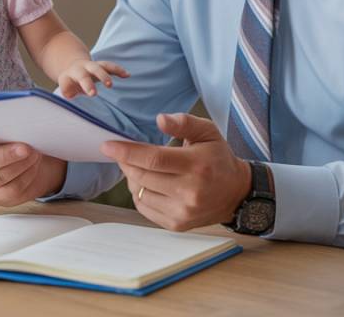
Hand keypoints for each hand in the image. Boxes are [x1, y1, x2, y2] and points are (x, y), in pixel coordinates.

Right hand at [0, 124, 66, 205]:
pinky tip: (33, 165)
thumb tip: (14, 118)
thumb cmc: (15, 136)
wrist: (33, 159)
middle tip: (24, 147)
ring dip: (20, 164)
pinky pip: (11, 190)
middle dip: (3, 155)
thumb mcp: (7, 126)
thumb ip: (2, 122)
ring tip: (34, 153)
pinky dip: (26, 176)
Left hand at [57, 60, 129, 98]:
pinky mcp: (101, 66)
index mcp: (73, 73)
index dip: (87, 85)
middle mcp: (84, 67)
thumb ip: (70, 97)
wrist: (71, 69)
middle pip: (94, 68)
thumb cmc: (68, 85)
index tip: (93, 94)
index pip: (81, 78)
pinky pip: (111, 67)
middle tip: (109, 85)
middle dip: (102, 75)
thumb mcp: (65, 90)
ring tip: (125, 75)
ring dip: (114, 69)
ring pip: (104, 65)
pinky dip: (119, 70)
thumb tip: (77, 107)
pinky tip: (127, 75)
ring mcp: (93, 65)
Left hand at [100, 113, 250, 231]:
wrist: (236, 193)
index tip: (107, 146)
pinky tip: (146, 183)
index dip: (126, 152)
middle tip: (121, 152)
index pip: (153, 159)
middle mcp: (189, 192)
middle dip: (125, 162)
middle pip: (142, 176)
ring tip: (138, 167)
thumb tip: (160, 119)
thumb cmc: (218, 158)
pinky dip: (139, 193)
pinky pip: (144, 208)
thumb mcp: (207, 131)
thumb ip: (183, 122)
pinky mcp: (177, 225)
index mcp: (196, 166)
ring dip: (131, 177)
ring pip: (140, 193)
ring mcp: (182, 212)